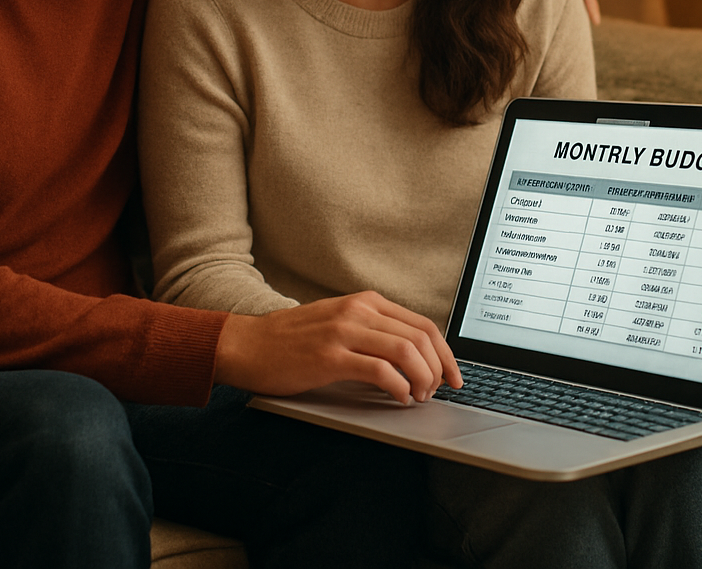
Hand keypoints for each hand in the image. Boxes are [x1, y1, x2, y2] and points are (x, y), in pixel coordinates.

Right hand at [214, 291, 462, 404]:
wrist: (248, 344)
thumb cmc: (291, 340)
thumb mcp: (338, 322)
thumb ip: (371, 331)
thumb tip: (411, 358)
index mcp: (364, 302)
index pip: (422, 323)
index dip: (445, 353)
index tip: (453, 376)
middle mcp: (358, 310)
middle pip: (420, 336)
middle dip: (438, 369)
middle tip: (435, 392)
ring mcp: (344, 331)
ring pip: (406, 350)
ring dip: (422, 379)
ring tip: (418, 396)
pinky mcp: (330, 356)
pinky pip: (380, 370)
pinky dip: (398, 387)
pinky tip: (398, 398)